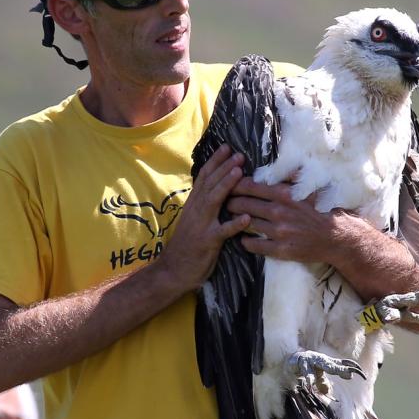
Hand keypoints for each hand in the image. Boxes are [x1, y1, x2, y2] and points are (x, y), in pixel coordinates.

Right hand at [154, 146, 248, 291]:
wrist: (172, 271)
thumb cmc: (187, 246)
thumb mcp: (194, 221)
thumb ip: (204, 206)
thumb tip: (217, 190)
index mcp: (194, 204)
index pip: (204, 177)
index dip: (215, 162)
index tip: (227, 147)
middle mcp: (196, 210)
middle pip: (210, 184)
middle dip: (224, 167)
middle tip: (238, 154)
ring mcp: (201, 225)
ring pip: (214, 201)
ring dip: (227, 185)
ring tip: (240, 172)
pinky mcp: (207, 242)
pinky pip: (221, 232)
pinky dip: (234, 225)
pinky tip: (245, 218)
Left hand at [227, 177, 340, 263]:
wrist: (336, 237)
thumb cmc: (322, 210)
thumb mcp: (309, 188)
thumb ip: (291, 176)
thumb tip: (277, 165)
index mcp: (285, 194)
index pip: (252, 186)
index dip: (236, 185)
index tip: (230, 185)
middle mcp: (279, 211)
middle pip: (245, 205)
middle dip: (232, 202)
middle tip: (226, 202)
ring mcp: (279, 231)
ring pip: (248, 224)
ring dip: (236, 221)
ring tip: (231, 219)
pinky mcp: (281, 249)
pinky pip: (256, 245)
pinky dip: (246, 242)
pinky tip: (243, 239)